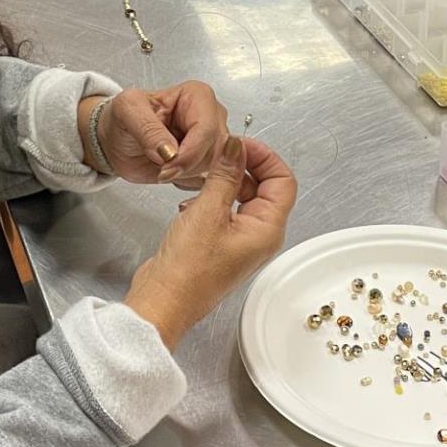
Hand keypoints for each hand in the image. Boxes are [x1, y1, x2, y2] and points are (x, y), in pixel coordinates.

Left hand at [81, 83, 228, 186]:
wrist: (116, 141)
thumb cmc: (123, 119)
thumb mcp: (126, 112)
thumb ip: (147, 128)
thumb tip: (170, 151)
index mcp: (197, 96)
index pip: (207, 128)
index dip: (189, 152)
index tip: (167, 164)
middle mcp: (210, 116)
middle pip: (216, 150)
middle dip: (187, 165)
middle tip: (162, 170)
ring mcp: (211, 140)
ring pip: (214, 167)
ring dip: (185, 173)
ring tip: (161, 166)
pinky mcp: (206, 161)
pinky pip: (208, 179)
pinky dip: (186, 180)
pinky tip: (169, 172)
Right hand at [125, 137, 297, 348]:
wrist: (163, 303)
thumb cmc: (186, 272)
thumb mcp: (207, 212)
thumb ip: (225, 174)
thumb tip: (236, 147)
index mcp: (267, 230)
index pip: (283, 180)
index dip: (264, 156)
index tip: (240, 144)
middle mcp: (259, 236)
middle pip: (265, 187)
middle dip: (243, 166)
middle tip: (219, 154)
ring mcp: (240, 242)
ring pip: (243, 198)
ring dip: (225, 182)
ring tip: (202, 176)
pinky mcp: (221, 245)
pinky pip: (225, 211)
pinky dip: (212, 198)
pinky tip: (191, 200)